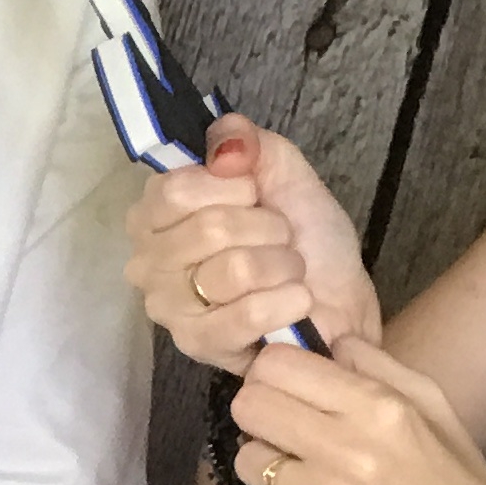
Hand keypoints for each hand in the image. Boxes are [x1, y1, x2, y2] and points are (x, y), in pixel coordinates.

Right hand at [123, 114, 378, 372]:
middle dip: (267, 227)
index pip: (175, 189)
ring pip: (232, 270)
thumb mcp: (279, 168)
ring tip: (289, 270)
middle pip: (207, 228)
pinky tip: (296, 302)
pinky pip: (244, 314)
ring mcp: (168, 308)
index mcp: (154, 213)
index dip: (231, 187)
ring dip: (282, 264)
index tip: (256, 195)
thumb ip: (243, 140)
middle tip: (281, 238)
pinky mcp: (198, 344)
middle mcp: (147, 260)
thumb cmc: (302, 235)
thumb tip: (226, 150)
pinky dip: (285, 301)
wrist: (338, 295)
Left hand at [228, 339, 485, 484]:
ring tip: (316, 481)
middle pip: (249, 406)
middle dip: (262, 415)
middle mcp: (349, 452)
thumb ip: (380, 367)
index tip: (287, 387)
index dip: (273, 373)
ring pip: (249, 461)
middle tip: (289, 431)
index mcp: (381, 409)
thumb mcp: (438, 413)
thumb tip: (331, 338)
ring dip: (273, 468)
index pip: (277, 365)